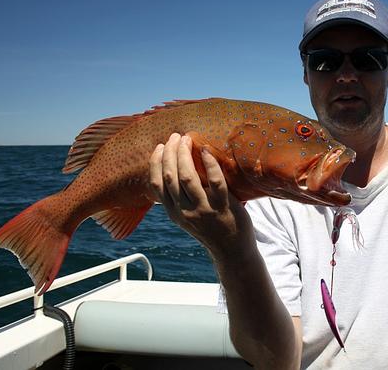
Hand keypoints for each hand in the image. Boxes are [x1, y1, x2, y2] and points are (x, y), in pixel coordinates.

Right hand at [148, 133, 253, 259]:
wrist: (232, 251)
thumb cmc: (210, 228)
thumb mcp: (187, 216)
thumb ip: (179, 197)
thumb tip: (174, 166)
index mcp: (174, 213)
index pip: (157, 184)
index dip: (155, 163)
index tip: (159, 147)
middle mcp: (185, 212)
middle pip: (170, 177)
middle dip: (169, 153)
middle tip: (175, 136)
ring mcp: (204, 210)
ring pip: (188, 178)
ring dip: (184, 154)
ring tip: (186, 139)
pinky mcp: (223, 208)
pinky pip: (215, 182)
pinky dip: (209, 164)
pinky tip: (206, 151)